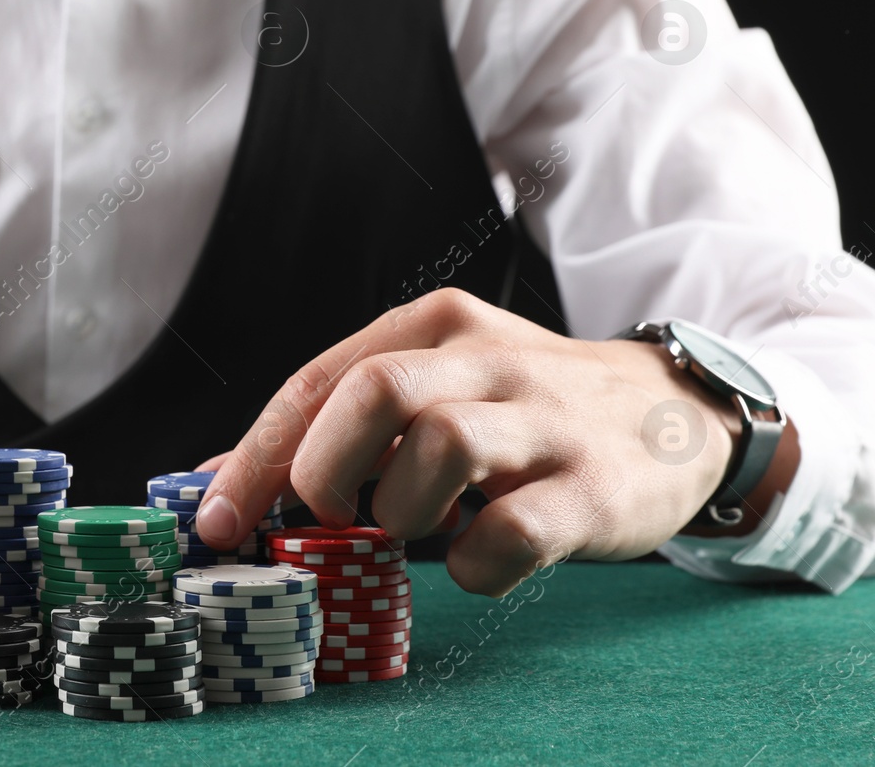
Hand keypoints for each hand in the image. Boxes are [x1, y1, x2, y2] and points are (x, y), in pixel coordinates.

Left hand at [193, 288, 746, 595]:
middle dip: (324, 470)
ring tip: (422, 526)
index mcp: (435, 327)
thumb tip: (217, 484)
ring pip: (438, 448)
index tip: (216, 520)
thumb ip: (338, 427)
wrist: (676, 415)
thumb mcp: (435, 388)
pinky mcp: (592, 489)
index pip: (317, 382)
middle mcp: (487, 359)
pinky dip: (471, 564)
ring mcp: (545, 421)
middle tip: (327, 517)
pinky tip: (475, 557)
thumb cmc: (521, 410)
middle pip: (373, 394)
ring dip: (402, 514)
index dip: (253, 457)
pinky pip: (507, 533)